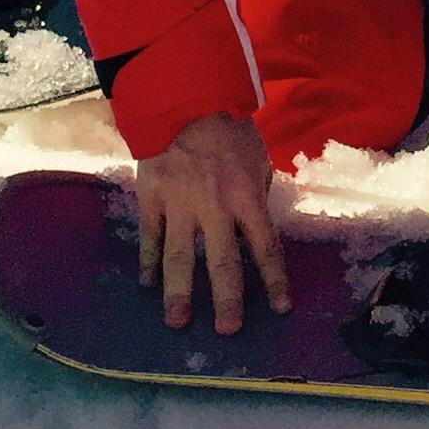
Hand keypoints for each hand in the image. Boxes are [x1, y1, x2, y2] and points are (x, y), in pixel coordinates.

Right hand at [135, 111, 290, 331]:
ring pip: (180, 258)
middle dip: (227, 300)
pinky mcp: (151, 198)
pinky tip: (147, 284)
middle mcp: (215, 207)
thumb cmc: (230, 131)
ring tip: (177, 322)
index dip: (274, 280)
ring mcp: (179, 205)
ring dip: (179, 293)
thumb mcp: (258, 158)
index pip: (265, 247)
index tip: (280, 308)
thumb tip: (254, 227)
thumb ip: (257, 194)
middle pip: (223, 262)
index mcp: (247, 196)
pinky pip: (150, 237)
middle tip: (227, 330)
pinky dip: (148, 261)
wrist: (185, 99)